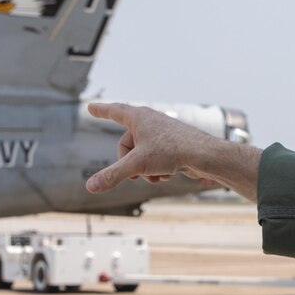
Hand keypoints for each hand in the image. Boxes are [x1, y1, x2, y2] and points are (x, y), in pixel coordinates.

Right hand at [84, 101, 261, 199]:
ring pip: (141, 156)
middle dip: (130, 164)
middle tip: (137, 173)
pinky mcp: (171, 145)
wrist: (204, 155)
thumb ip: (113, 175)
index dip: (101, 111)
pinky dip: (157, 170)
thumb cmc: (172, 151)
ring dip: (145, 170)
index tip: (90, 108)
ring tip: (157, 175)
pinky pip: (154, 160)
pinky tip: (168, 174)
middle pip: (126, 146)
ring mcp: (161, 134)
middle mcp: (150, 122)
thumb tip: (90, 187)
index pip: (114, 111)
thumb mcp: (137, 164)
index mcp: (139, 117)